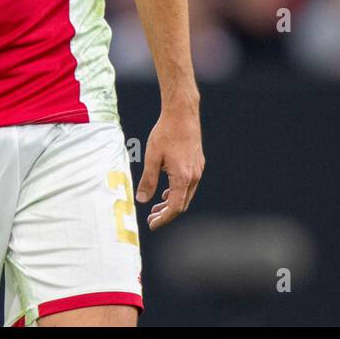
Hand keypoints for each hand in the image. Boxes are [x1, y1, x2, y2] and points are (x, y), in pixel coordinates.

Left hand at [135, 104, 203, 230]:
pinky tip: (166, 190)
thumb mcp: (152, 157)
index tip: (152, 224)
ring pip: (186, 195)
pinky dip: (178, 191)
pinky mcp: (197, 163)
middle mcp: (193, 176)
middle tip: (151, 217)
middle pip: (182, 204)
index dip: (163, 219)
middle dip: (167, 213)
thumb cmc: (166, 133)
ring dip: (172, 202)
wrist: (182, 114)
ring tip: (157, 205)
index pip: (174, 207)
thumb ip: (148, 180)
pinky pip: (189, 184)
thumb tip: (142, 200)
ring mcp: (198, 169)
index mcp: (182, 177)